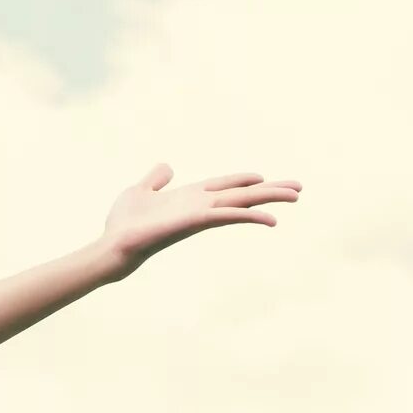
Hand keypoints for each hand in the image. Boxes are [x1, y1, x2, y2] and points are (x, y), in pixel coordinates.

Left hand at [93, 162, 299, 277]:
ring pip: (241, 203)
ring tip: (296, 195)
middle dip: (269, 190)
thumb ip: (155, 179)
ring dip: (269, 198)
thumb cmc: (123, 224)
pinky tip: (270, 219)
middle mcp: (200, 206)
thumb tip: (167, 167)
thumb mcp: (139, 191)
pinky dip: (248, 215)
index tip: (264, 176)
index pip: (224, 185)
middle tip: (299, 188)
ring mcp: (200, 215)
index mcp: (190, 196)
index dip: (243, 180)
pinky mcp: (195, 223)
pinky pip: (227, 216)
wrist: (114, 245)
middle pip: (241, 194)